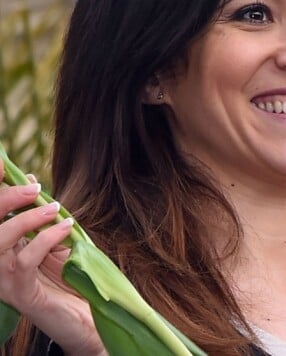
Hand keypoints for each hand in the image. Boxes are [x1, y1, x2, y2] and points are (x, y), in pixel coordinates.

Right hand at [0, 167, 105, 354]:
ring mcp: (4, 280)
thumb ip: (40, 211)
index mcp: (3, 244)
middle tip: (33, 187)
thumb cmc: (68, 274)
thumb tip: (29, 178)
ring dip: (25, 219)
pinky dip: (43, 240)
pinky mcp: (20, 295)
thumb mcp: (54, 236)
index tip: (1, 163)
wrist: (85, 314)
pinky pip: (24, 263)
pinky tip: (64, 228)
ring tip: (54, 208)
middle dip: (4, 199)